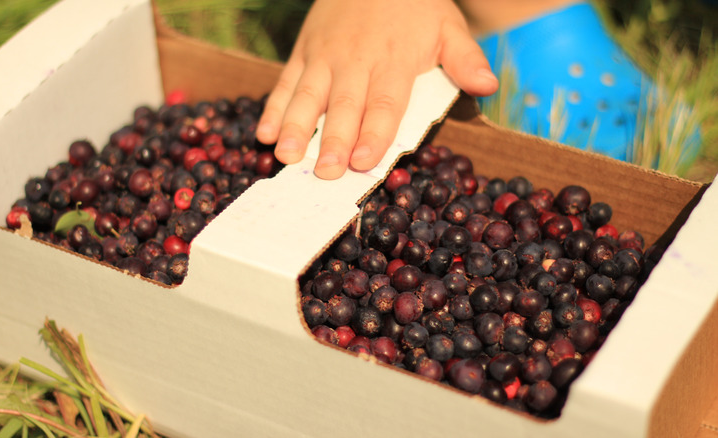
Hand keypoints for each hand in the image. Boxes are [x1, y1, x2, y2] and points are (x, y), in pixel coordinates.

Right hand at [255, 0, 498, 179]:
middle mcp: (355, 61)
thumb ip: (465, 59)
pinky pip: (286, 82)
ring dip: (296, 128)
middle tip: (326, 172)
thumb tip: (487, 86)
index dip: (374, 134)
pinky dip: (274, 108)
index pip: (384, 104)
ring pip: (307, 96)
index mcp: (393, 61)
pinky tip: (265, 134)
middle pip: (344, 106)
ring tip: (287, 156)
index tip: (364, 162)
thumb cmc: (413, 5)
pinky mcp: (303, 52)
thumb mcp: (447, 25)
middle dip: (334, 140)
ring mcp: (324, 57)